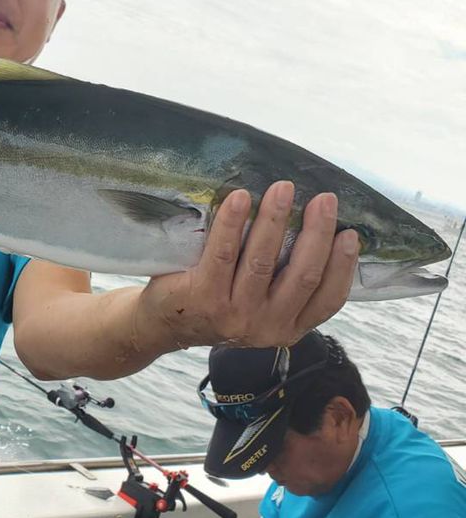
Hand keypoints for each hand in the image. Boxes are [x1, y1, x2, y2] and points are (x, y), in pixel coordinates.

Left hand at [139, 181, 359, 350]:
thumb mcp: (263, 304)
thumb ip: (288, 281)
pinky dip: (233, 223)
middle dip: (317, 233)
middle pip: (302, 276)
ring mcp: (234, 315)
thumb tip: (321, 229)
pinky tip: (240, 198)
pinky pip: (223, 254)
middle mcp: (266, 326)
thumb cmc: (222, 301)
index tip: (351, 234)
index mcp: (288, 328)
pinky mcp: (204, 299)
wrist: (166, 323)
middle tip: (324, 199)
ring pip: (263, 262)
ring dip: (275, 220)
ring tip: (283, 189)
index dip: (343, 267)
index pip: (328, 300)